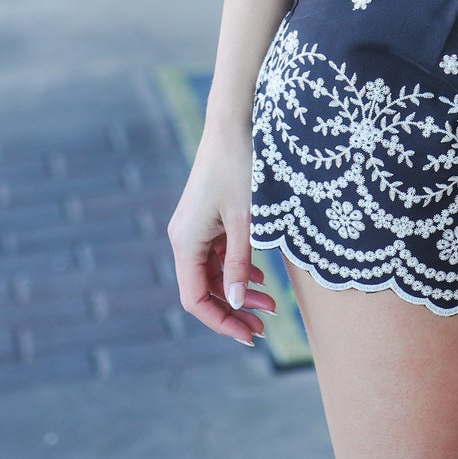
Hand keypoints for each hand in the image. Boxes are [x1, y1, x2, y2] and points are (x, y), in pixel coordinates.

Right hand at [167, 124, 276, 345]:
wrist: (236, 122)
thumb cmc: (241, 167)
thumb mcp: (246, 219)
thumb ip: (241, 263)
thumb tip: (236, 303)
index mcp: (185, 242)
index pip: (196, 298)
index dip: (221, 321)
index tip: (249, 335)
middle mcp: (184, 238)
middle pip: (205, 289)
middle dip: (234, 310)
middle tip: (265, 327)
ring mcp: (195, 228)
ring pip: (214, 273)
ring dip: (240, 291)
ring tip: (271, 305)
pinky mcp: (208, 218)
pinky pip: (219, 254)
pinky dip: (239, 269)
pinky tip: (261, 280)